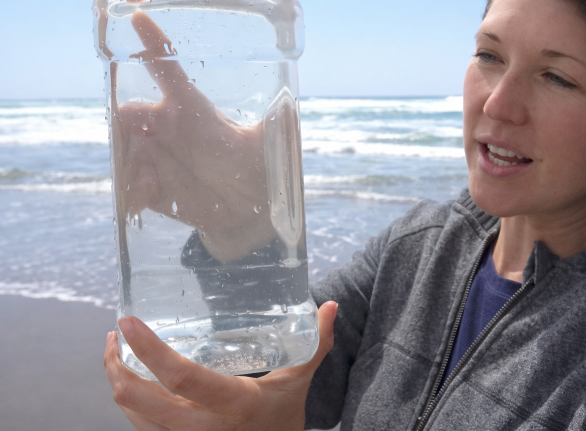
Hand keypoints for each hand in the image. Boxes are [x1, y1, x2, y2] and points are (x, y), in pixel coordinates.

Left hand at [104, 301, 337, 430]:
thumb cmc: (283, 414)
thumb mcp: (300, 378)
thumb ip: (317, 342)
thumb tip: (333, 305)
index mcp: (232, 404)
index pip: (180, 376)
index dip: (148, 349)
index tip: (128, 321)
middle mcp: (202, 427)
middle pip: (138, 399)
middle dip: (115, 365)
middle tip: (115, 332)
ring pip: (132, 414)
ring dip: (116, 381)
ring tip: (115, 350)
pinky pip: (139, 425)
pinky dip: (128, 401)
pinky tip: (130, 377)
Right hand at [108, 0, 277, 261]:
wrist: (249, 215)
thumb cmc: (259, 171)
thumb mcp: (269, 146)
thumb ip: (278, 125)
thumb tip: (290, 105)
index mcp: (193, 110)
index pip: (168, 71)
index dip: (153, 45)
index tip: (138, 16)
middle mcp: (169, 129)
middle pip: (133, 111)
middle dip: (127, 115)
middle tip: (133, 124)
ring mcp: (156, 158)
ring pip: (125, 147)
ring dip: (129, 157)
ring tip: (148, 175)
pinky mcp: (151, 189)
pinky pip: (130, 185)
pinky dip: (134, 189)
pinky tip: (145, 198)